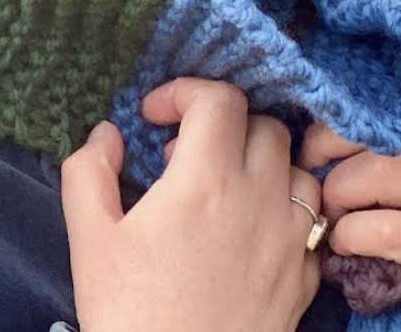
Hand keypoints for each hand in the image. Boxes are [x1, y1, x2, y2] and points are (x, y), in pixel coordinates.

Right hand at [60, 78, 322, 331]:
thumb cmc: (131, 315)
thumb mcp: (89, 239)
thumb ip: (88, 170)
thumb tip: (106, 133)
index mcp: (206, 180)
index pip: (219, 98)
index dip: (183, 92)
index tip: (153, 116)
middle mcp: (259, 200)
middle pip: (264, 124)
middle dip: (223, 123)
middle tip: (183, 151)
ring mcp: (290, 242)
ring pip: (297, 169)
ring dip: (262, 162)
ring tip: (223, 185)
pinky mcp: (305, 280)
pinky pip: (312, 221)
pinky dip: (285, 209)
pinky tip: (250, 229)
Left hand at [298, 83, 400, 331]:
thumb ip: (395, 114)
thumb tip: (315, 94)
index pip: (386, 82)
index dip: (341, 101)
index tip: (315, 117)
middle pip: (376, 124)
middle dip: (326, 146)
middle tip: (313, 167)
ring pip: (378, 172)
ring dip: (337, 192)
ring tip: (332, 208)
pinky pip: (387, 229)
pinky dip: (351, 233)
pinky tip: (343, 240)